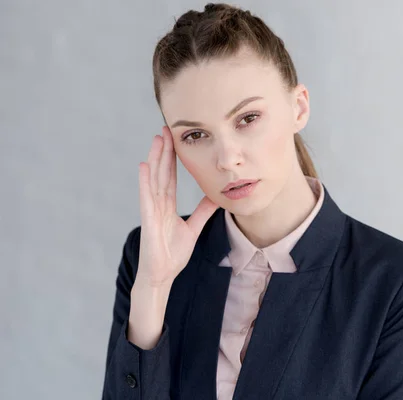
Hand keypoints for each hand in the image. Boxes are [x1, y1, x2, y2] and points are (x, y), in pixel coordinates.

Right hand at [136, 125, 217, 286]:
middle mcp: (157, 205)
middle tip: (166, 130)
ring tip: (157, 140)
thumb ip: (202, 212)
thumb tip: (215, 197)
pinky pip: (146, 198)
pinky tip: (145, 166)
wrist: (161, 275)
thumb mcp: (192, 229)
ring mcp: (151, 211)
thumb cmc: (173, 254)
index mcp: (166, 206)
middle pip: (161, 173)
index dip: (173, 159)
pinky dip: (145, 182)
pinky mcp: (148, 221)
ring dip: (155, 159)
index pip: (170, 178)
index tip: (175, 141)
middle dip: (164, 152)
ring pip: (154, 180)